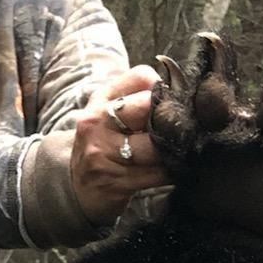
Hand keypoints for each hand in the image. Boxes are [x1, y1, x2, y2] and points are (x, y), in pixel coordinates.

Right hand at [70, 67, 170, 224]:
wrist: (76, 185)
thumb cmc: (103, 143)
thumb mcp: (110, 112)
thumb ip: (137, 94)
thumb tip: (176, 87)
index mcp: (101, 99)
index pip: (142, 77)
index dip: (164, 88)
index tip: (172, 101)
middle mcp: (98, 123)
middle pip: (149, 108)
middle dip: (172, 119)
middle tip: (186, 127)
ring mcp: (103, 154)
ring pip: (156, 146)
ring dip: (176, 150)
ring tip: (181, 150)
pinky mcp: (115, 182)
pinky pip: (156, 175)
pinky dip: (172, 172)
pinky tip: (174, 169)